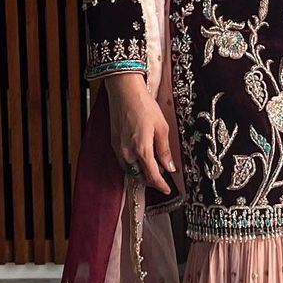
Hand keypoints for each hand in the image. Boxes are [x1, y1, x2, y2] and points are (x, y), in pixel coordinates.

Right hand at [103, 72, 174, 193]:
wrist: (124, 92)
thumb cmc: (144, 106)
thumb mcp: (161, 128)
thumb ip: (164, 150)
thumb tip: (170, 167)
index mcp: (141, 150)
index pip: (152, 176)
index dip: (161, 185)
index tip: (167, 189)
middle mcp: (127, 153)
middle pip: (139, 176)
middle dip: (151, 179)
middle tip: (162, 176)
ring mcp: (118, 149)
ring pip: (130, 170)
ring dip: (141, 171)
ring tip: (153, 164)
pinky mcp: (113, 143)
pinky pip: (123, 161)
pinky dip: (133, 163)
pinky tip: (140, 155)